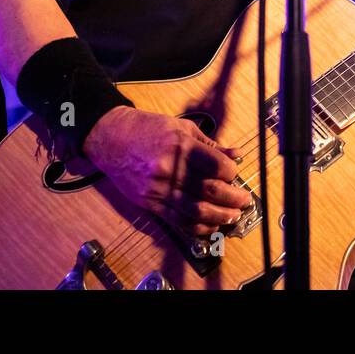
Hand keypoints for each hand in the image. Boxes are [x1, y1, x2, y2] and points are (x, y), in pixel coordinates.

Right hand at [82, 106, 251, 236]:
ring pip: (195, 211)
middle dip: (232, 199)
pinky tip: (210, 226)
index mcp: (180, 146)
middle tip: (243, 201)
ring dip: (219, 217)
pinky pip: (177, 221)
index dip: (231, 172)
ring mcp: (158, 189)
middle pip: (210, 191)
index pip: (216, 166)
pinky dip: (197, 227)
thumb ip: (210, 143)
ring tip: (232, 217)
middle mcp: (170, 169)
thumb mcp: (181, 126)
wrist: (111, 138)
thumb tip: (236, 154)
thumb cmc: (147, 129)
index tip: (235, 174)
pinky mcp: (149, 203)